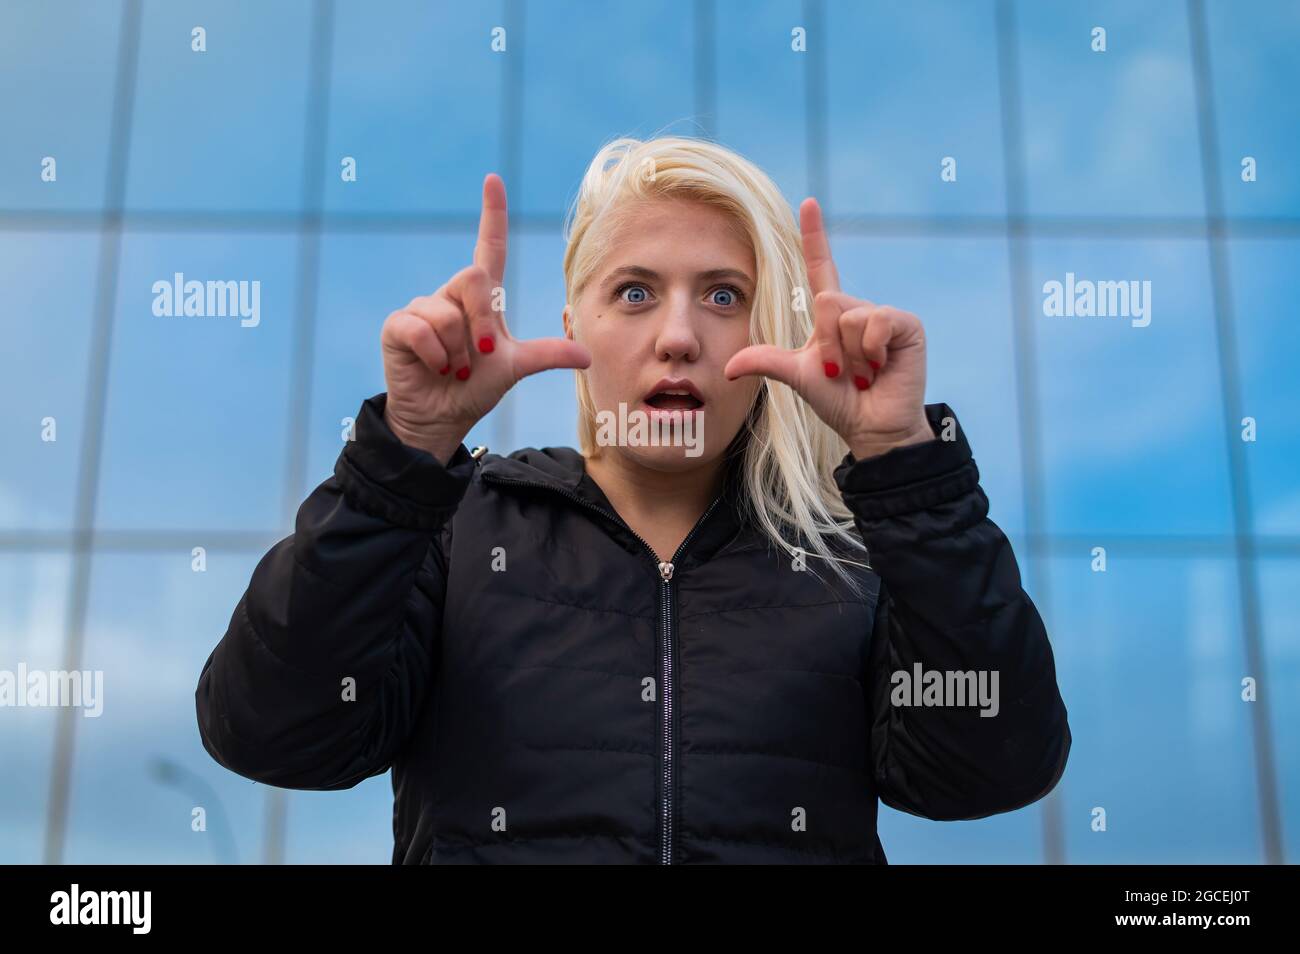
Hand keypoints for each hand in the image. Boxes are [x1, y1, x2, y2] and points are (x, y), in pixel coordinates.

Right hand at [379, 173, 590, 463]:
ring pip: (448, 313)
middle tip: (480, 356)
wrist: (441, 418)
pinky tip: (434, 368)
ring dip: (458, 351)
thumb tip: (586, 355)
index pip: (490, 247)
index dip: (492, 215)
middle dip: (482, 322)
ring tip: (454, 369)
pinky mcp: (398, 326)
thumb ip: (547, 355)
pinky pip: (421, 328)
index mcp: (482, 299)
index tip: (494, 180)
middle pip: (473, 279)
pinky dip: (435, 355)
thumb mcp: (515, 368)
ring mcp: (422, 309)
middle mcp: (451, 296)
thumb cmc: (475, 388)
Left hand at [723, 197, 931, 460]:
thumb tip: (729, 367)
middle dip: (827, 344)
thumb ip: (768, 362)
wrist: (872, 428)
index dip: (814, 236)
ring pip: (848, 313)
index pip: (820, 267)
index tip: (808, 202)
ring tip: (863, 374)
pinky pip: (876, 321)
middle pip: (826, 301)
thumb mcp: (798, 377)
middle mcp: (857, 309)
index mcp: (831, 315)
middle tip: (841, 373)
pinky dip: (872, 349)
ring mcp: (883, 315)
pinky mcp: (906, 325)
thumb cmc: (839, 402)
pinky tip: (882, 366)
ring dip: (849, 353)